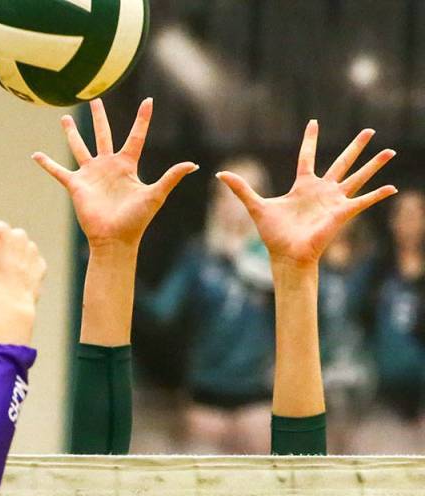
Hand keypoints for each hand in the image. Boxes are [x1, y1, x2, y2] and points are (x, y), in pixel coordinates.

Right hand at [33, 98, 197, 250]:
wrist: (114, 239)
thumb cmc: (136, 220)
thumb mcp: (155, 195)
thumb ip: (171, 177)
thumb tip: (193, 165)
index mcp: (127, 165)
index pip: (136, 136)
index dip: (143, 119)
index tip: (149, 101)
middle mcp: (108, 166)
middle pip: (103, 134)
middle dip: (99, 118)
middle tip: (94, 100)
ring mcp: (90, 175)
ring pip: (80, 147)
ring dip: (71, 134)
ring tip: (64, 118)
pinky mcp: (76, 185)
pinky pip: (58, 172)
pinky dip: (47, 164)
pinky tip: (35, 155)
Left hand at [217, 122, 396, 265]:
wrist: (286, 255)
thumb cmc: (273, 235)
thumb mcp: (255, 206)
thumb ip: (241, 189)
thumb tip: (220, 174)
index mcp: (302, 187)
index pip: (307, 157)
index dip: (310, 140)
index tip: (314, 122)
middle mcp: (321, 191)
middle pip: (342, 163)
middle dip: (356, 147)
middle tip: (369, 130)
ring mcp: (334, 201)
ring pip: (358, 177)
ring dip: (375, 165)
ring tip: (391, 150)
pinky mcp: (343, 213)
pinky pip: (364, 201)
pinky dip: (378, 194)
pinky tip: (393, 188)